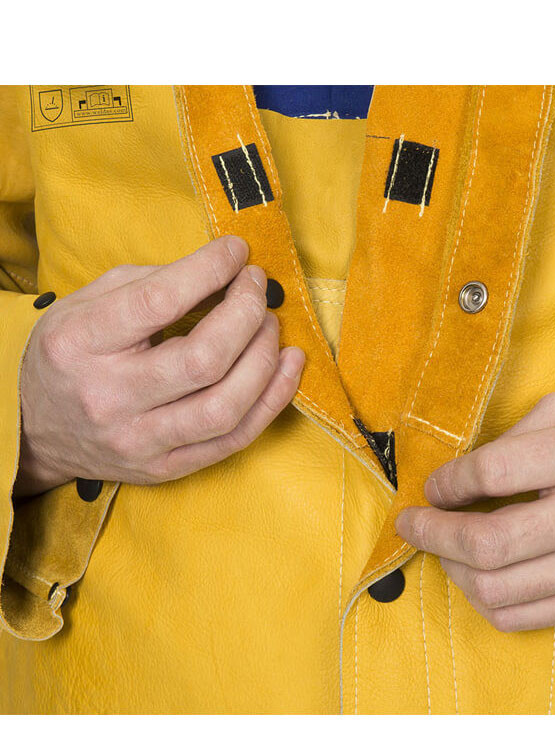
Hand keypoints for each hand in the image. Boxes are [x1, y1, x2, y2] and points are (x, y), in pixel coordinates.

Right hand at [15, 236, 304, 495]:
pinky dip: (272, 401)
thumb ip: (152, 283)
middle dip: (247, 314)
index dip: (210, 270)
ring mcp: (139, 441)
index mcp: (80, 344)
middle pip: (204, 359)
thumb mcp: (88, 304)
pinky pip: (235, 440)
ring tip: (273, 327)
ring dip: (266, 359)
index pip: (158, 303)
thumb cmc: (71, 355)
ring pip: (226, 407)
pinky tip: (288, 367)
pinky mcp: (166, 469)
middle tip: (257, 289)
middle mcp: (109, 397)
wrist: (34, 431)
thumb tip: (224, 270)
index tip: (237, 252)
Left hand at [396, 393, 554, 631]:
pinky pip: (523, 616)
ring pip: (496, 588)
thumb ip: (517, 433)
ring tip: (442, 547)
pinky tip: (474, 575)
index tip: (433, 486)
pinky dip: (483, 599)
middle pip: (487, 542)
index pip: (493, 474)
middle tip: (411, 523)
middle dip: (432, 533)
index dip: (447, 482)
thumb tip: (461, 471)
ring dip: (452, 568)